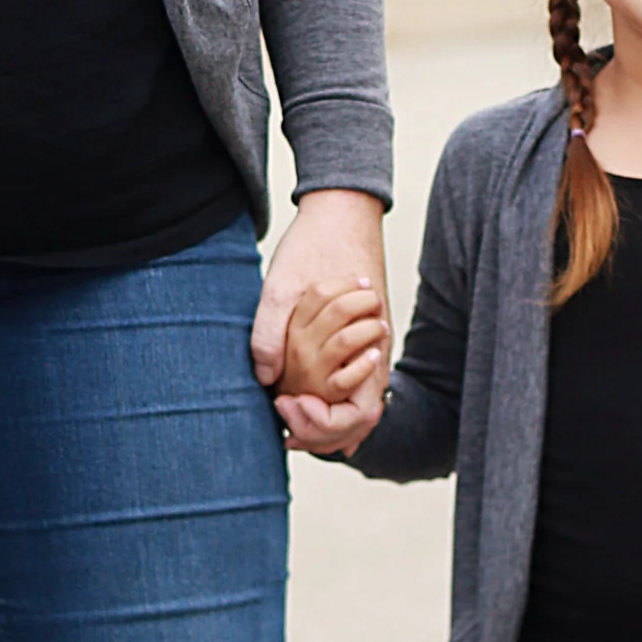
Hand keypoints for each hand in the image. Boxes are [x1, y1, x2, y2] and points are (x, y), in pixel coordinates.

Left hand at [250, 189, 390, 456]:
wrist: (342, 208)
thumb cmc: (314, 246)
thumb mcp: (281, 288)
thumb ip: (271, 333)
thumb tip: (266, 379)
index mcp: (365, 344)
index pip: (359, 415)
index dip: (324, 424)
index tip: (287, 405)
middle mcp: (376, 351)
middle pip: (360, 419)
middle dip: (323, 433)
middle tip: (283, 428)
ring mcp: (372, 343)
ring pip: (356, 402)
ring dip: (326, 419)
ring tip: (288, 422)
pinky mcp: (363, 334)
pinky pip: (352, 380)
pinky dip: (330, 398)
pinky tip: (301, 400)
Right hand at [279, 277, 388, 410]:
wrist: (294, 405)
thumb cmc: (308, 359)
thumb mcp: (296, 320)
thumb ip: (309, 307)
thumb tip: (338, 292)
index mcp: (290, 324)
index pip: (320, 292)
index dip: (347, 283)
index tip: (364, 282)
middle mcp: (297, 346)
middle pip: (338, 310)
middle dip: (365, 300)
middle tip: (376, 303)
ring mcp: (310, 369)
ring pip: (345, 340)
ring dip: (370, 329)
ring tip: (381, 327)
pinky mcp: (326, 392)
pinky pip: (346, 379)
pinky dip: (364, 365)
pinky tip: (375, 355)